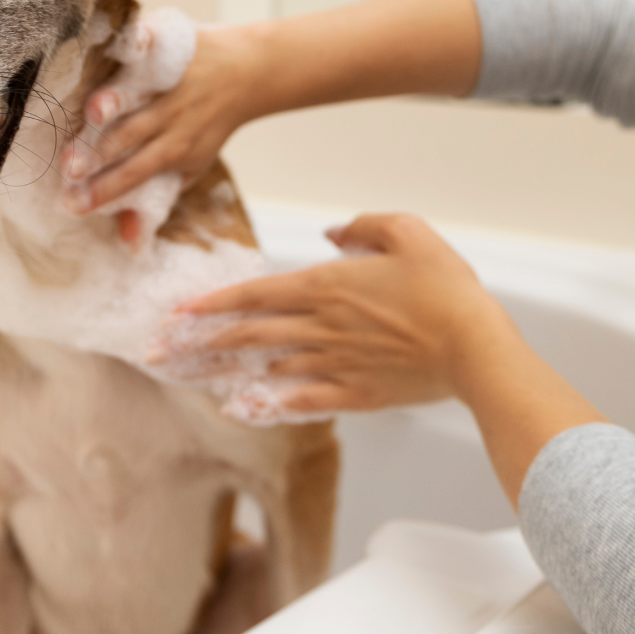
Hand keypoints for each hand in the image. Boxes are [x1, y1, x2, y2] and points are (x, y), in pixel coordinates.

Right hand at [64, 23, 263, 213]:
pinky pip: (148, 46)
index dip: (103, 191)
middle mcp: (170, 117)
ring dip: (115, 102)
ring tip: (93, 113)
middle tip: (68, 169)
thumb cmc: (206, 126)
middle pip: (129, 137)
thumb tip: (127, 242)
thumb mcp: (191, 168)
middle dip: (98, 153)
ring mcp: (168, 81)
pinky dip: (133, 47)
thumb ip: (155, 198)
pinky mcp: (169, 47)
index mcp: (174, 149)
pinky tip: (110, 47)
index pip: (134, 174)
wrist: (246, 74)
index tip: (72, 205)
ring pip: (136, 94)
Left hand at [149, 213, 509, 415]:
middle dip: (196, 342)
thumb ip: (363, 225)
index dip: (210, 304)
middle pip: (244, 335)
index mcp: (326, 286)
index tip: (174, 313)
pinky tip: (239, 408)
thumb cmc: (446, 288)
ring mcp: (334, 364)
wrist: (478, 350)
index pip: (252, 295)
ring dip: (220, 372)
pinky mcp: (354, 395)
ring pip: (262, 368)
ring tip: (184, 378)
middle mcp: (319, 327)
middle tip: (157, 352)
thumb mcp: (407, 232)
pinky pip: (300, 401)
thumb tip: (333, 232)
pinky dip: (267, 404)